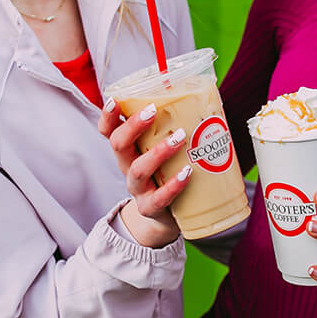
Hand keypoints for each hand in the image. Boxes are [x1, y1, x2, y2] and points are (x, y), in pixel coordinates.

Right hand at [98, 99, 192, 247]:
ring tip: (180, 138)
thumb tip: (209, 98)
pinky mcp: (151, 208)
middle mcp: (128, 167)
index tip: (115, 100)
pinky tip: (187, 173)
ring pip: (138, 169)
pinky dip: (173, 185)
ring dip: (158, 151)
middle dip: (133, 126)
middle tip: (153, 110)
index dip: (107, 116)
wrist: (166, 219)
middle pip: (118, 144)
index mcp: (129, 150)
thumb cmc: (167, 175)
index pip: (109, 131)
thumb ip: (176, 128)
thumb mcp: (164, 152)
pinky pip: (159, 198)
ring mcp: (138, 189)